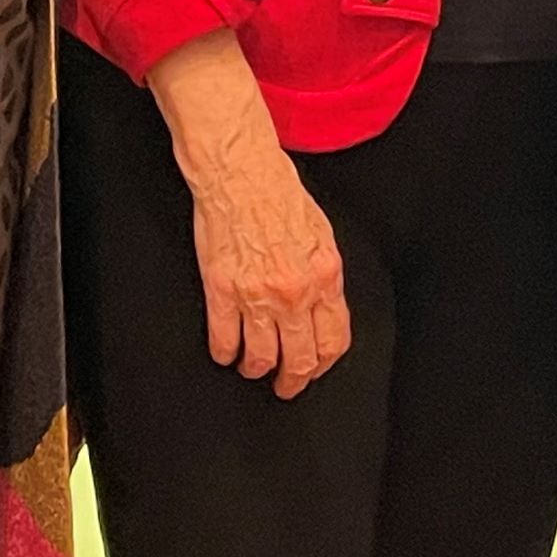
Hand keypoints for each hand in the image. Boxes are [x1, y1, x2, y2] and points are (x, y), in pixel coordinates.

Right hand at [148, 32, 350, 399]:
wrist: (240, 171)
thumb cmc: (278, 192)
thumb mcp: (320, 233)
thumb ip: (324, 276)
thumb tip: (323, 308)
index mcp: (324, 275)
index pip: (334, 340)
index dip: (324, 364)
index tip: (314, 370)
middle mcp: (294, 291)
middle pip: (300, 359)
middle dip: (293, 380)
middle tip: (285, 385)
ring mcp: (256, 294)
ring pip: (261, 357)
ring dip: (257, 368)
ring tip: (252, 366)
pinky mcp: (222, 290)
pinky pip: (224, 340)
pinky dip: (225, 353)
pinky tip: (226, 350)